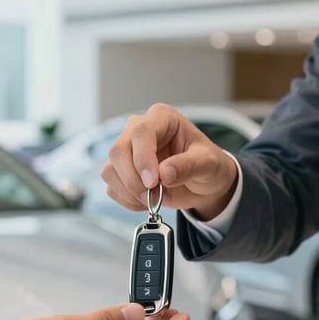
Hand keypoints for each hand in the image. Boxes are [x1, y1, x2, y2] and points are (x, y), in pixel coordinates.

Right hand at [102, 103, 238, 220]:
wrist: (203, 184)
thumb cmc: (208, 165)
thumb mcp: (208, 164)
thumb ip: (188, 166)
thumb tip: (164, 173)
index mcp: (162, 118)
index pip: (141, 131)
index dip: (143, 158)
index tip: (153, 181)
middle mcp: (139, 131)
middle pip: (118, 150)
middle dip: (133, 179)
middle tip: (153, 196)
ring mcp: (128, 151)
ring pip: (110, 170)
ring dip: (130, 191)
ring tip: (155, 198)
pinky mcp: (121, 172)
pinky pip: (112, 187)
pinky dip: (128, 200)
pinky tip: (147, 201)